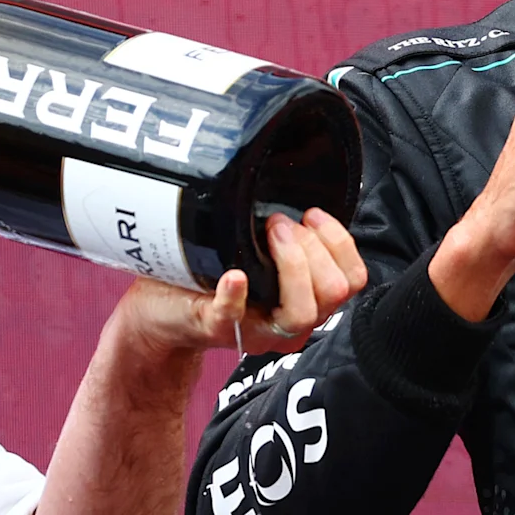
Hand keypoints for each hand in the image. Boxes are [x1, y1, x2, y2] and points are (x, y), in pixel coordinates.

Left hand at [100, 210, 365, 363]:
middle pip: (334, 292)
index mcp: (308, 301)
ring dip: (292, 264)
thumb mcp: (260, 253)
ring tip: (269, 231)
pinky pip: (233, 316)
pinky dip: (236, 294)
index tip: (313, 215)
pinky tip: (234, 274)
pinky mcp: (217, 328)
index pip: (353, 280)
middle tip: (280, 222)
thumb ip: (288, 236)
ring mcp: (257, 331)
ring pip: (303, 313)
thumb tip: (302, 184)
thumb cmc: (214, 275)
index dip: (340, 243)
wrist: (161, 310)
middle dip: (314, 248)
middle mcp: (290, 323)